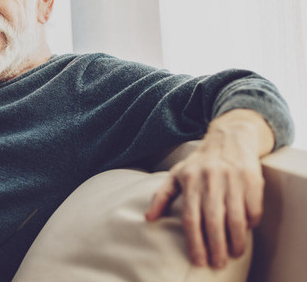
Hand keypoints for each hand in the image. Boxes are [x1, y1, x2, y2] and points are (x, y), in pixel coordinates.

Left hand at [145, 109, 273, 268]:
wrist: (229, 137)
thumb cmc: (199, 162)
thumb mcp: (176, 174)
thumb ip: (161, 196)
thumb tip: (148, 218)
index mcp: (190, 180)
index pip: (191, 218)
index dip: (195, 242)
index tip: (199, 261)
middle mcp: (210, 179)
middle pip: (213, 220)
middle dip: (216, 246)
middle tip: (218, 264)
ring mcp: (232, 178)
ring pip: (235, 217)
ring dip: (236, 240)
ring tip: (234, 253)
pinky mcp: (252, 178)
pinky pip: (253, 207)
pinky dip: (251, 223)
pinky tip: (247, 232)